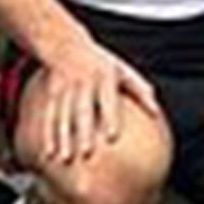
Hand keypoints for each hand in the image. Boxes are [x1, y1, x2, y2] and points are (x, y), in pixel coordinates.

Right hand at [38, 43, 159, 164]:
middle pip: (82, 110)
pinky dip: (47, 136)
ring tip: (65, 159)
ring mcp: (65, 88)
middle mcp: (83, 82)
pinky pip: (48, 117)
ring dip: (62, 138)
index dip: (109, 117)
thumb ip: (140, 89)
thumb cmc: (102, 62)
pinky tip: (49, 154)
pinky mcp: (52, 94)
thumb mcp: (123, 70)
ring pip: (62, 116)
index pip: (107, 99)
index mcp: (104, 76)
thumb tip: (156, 112)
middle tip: (86, 153)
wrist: (66, 44)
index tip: (111, 137)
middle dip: (83, 132)